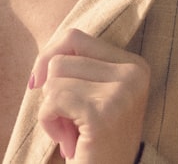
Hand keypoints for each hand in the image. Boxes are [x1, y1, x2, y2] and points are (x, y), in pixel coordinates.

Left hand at [29, 29, 148, 162]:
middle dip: (52, 91)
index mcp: (134, 64)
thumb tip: (42, 59)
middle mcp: (134, 75)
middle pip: (60, 59)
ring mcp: (121, 93)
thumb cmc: (89, 136)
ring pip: (53, 79)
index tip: (46, 86)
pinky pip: (52, 101)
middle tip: (71, 120)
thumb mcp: (87, 91)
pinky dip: (48, 121)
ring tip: (72, 131)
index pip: (73, 36)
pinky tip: (67, 141)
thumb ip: (72, 62)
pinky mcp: (102, 114)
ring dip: (51, 109)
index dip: (49, 58)